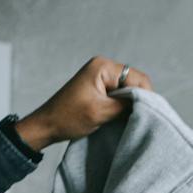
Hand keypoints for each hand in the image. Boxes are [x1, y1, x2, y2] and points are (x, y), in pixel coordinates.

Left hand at [13, 56, 152, 150]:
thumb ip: (127, 105)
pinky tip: (119, 116)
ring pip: (127, 90)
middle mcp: (102, 67)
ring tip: (127, 118)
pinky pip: (117, 94)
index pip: (138, 78)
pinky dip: (120, 105)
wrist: (44, 127)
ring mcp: (99, 77)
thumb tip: (148, 103)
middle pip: (134, 82)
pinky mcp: (97, 88)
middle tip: (138, 117)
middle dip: (137, 99)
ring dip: (128, 104)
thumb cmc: (67, 118)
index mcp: (103, 66)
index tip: (148, 114)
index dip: (146, 96)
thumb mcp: (101, 112)